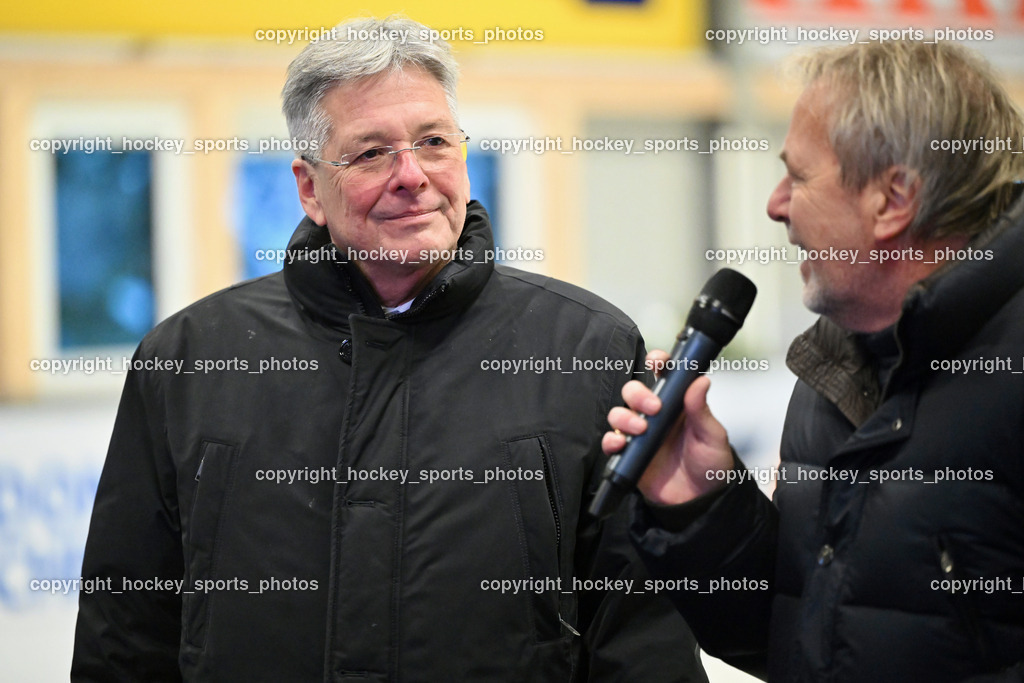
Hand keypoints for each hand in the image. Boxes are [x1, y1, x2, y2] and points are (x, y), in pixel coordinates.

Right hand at [602, 349, 733, 505]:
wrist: (700, 501)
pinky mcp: (629, 455)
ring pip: (618, 413)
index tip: (657, 362)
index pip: (662, 375)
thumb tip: (700, 381)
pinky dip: (611, 440)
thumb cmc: (710, 464)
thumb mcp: (713, 436)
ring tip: (640, 429)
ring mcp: (640, 434)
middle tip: (653, 407)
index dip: (656, 362)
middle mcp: (655, 416)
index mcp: (676, 404)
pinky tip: (622, 444)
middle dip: (638, 393)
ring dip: (624, 416)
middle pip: (633, 391)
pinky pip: (611, 442)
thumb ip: (702, 410)